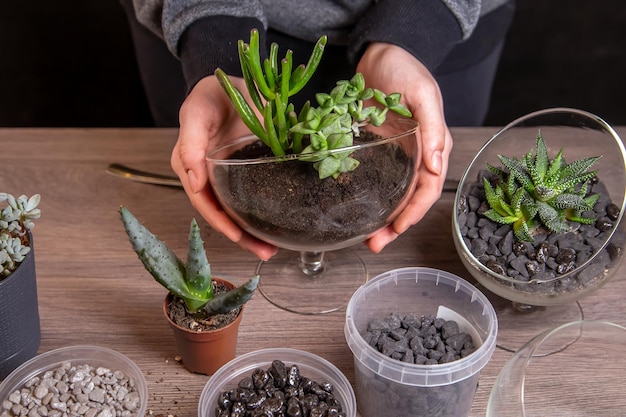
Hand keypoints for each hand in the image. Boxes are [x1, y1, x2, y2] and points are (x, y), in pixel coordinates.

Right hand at [171, 75, 277, 259]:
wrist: (231, 83)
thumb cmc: (209, 95)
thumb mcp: (196, 112)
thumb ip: (191, 143)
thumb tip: (193, 182)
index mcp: (190, 166)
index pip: (204, 203)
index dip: (221, 222)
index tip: (239, 237)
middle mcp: (206, 177)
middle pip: (222, 214)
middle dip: (242, 237)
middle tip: (265, 253)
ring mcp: (226, 176)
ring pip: (237, 211)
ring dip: (253, 232)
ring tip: (272, 250)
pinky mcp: (245, 172)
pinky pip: (252, 197)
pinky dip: (262, 213)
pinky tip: (277, 226)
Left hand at [356, 42, 453, 251]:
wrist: (379, 53)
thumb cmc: (404, 68)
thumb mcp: (422, 95)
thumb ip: (431, 130)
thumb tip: (437, 168)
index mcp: (434, 145)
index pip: (428, 188)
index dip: (414, 212)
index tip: (397, 230)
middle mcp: (417, 155)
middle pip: (410, 198)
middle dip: (395, 225)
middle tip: (375, 244)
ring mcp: (396, 154)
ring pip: (392, 193)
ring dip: (382, 217)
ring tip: (366, 238)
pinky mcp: (376, 149)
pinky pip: (375, 179)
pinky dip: (369, 196)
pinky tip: (356, 209)